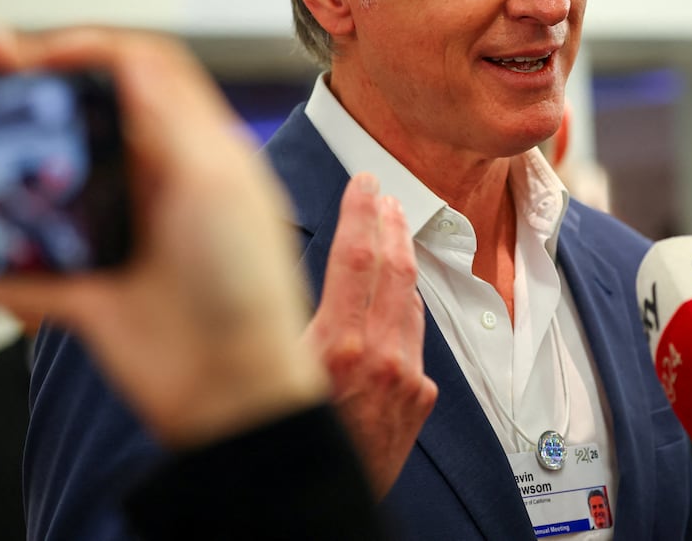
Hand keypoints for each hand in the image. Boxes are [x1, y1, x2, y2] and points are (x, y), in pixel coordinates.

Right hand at [0, 23, 327, 447]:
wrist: (235, 390)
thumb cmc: (250, 290)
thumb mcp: (219, 184)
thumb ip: (171, 118)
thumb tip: (129, 57)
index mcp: (193, 151)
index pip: (141, 73)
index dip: (91, 49)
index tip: (42, 49)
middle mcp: (150, 186)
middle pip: (80, 118)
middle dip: (27, 84)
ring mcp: (112, 237)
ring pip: (36, 189)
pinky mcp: (82, 292)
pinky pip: (8, 277)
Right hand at [303, 173, 438, 496]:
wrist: (317, 514)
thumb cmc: (281, 444)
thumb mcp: (272, 373)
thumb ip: (291, 325)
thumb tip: (294, 280)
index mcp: (337, 347)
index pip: (356, 258)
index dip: (362, 213)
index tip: (364, 183)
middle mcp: (380, 358)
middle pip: (393, 270)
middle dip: (390, 223)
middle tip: (384, 194)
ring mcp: (406, 378)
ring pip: (411, 301)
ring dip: (402, 260)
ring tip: (393, 229)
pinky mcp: (420, 398)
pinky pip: (415, 339)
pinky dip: (405, 309)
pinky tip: (396, 296)